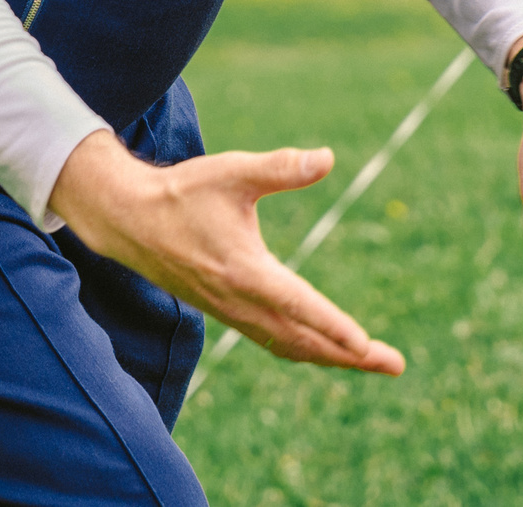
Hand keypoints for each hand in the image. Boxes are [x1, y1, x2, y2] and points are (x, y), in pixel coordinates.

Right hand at [49, 129, 403, 374]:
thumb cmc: (182, 192)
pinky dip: (303, 349)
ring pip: (288, 345)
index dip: (334, 327)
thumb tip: (327, 158)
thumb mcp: (233, 172)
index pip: (298, 306)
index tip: (366, 346)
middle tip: (395, 365)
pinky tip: (323, 349)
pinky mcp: (225, 311)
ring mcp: (231, 311)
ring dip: (330, 357)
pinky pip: (272, 341)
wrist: (127, 220)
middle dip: (351, 356)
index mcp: (244, 271)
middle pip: (302, 340)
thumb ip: (281, 167)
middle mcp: (239, 300)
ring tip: (372, 363)